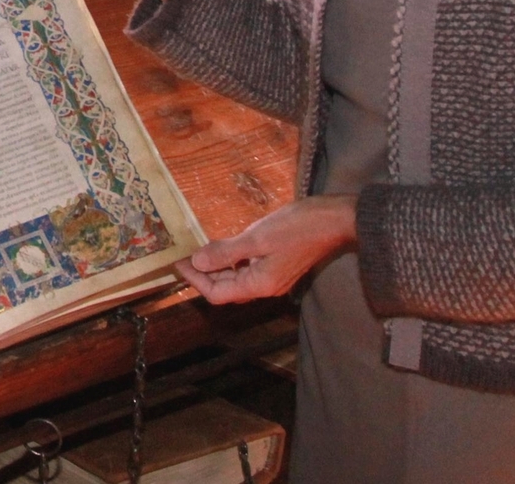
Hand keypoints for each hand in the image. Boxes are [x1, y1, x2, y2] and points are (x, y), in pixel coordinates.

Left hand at [174, 196, 357, 303]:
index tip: (179, 263)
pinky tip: (226, 246)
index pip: (218, 293)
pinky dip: (233, 260)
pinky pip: (248, 269)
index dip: (196, 280)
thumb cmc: (298, 227)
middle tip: (183, 257)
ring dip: (217, 267)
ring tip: (200, 251)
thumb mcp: (257, 237)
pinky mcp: (279, 266)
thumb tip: (198, 263)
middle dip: (203, 274)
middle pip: (226, 289)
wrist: (335, 220)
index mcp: (260, 284)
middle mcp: (266, 287)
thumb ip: (226, 252)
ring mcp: (274, 278)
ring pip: (236, 279)